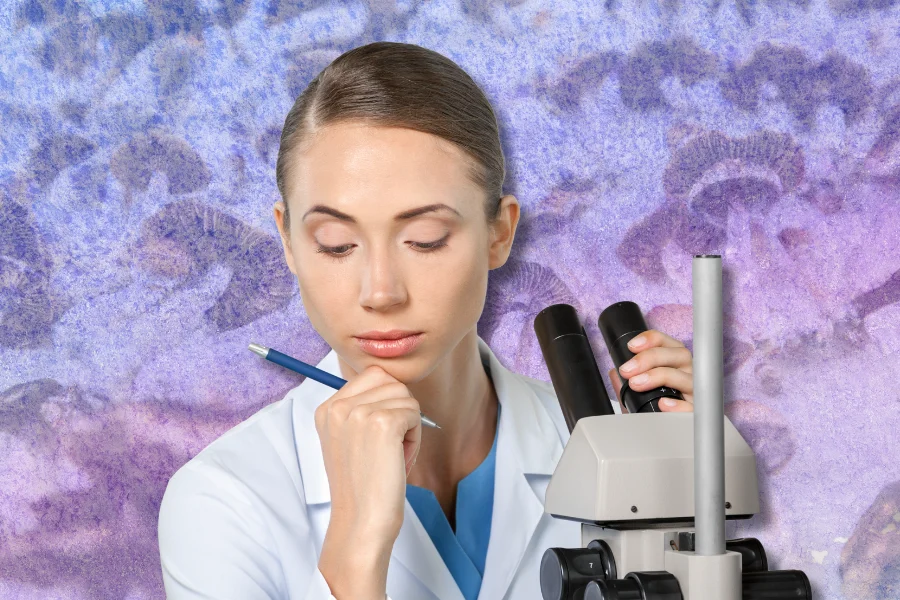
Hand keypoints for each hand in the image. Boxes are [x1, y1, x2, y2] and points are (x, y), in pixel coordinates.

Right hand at [315, 364, 421, 598]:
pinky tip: (399, 460)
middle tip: (389, 449)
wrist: (361, 523)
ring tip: (392, 456)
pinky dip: (415, 438)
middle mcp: (337, 406)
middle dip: (400, 412)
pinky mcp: (381, 423)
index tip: (379, 437)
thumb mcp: (351, 440)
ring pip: (406, 397)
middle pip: (391, 382)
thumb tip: (396, 383)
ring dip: (409, 426)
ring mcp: (358, 413)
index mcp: (326, 408)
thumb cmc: (364, 487)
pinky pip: (414, 413)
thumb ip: (363, 409)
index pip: (372, 375)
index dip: (388, 402)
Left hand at [607, 329, 693, 412]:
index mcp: (677, 366)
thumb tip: (614, 372)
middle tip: (627, 370)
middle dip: (651, 357)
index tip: (631, 346)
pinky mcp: (697, 415)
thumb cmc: (654, 414)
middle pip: (680, 355)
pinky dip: (678, 404)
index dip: (652, 339)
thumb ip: (626, 385)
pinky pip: (693, 407)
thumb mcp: (638, 398)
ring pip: (687, 377)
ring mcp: (696, 395)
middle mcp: (689, 376)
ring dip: (659, 376)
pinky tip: (663, 403)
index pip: (670, 344)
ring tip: (637, 384)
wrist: (664, 443)